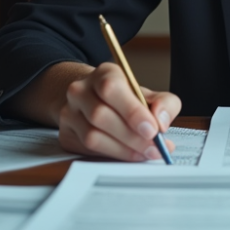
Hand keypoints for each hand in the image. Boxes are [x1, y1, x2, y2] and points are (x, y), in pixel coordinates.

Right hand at [56, 62, 181, 160]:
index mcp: (103, 73)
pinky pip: (87, 150)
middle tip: (154, 147)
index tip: (153, 130)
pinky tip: (129, 154)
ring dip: (123, 149)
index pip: (111, 88)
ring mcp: (69, 113)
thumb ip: (164, 103)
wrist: (94, 101)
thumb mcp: (148, 94)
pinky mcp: (66, 135)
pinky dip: (112, 155)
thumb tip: (162, 122)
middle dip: (132, 136)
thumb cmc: (124, 99)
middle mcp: (80, 91)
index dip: (132, 111)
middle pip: (100, 115)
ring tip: (145, 153)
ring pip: (92, 136)